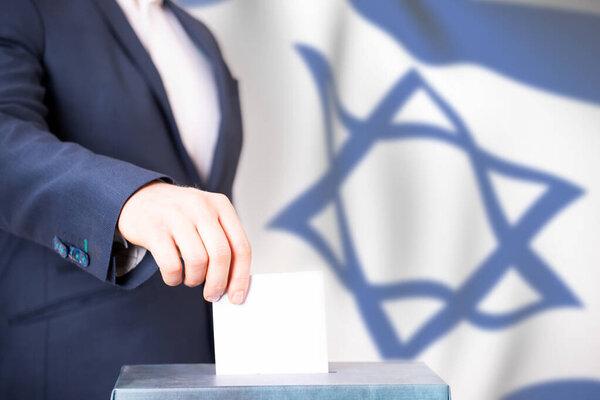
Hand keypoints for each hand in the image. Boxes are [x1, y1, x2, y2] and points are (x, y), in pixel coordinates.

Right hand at [117, 181, 250, 303]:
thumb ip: (223, 243)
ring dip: (195, 279)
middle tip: (212, 294)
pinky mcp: (154, 229)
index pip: (241, 246)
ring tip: (190, 278)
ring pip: (198, 261)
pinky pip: (171, 265)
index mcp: (221, 205)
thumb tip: (235, 282)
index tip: (237, 296)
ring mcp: (177, 216)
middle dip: (218, 283)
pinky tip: (173, 275)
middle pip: (221, 255)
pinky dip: (174, 278)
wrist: (139, 197)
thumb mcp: (207, 218)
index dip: (241, 276)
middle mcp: (201, 207)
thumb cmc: (179, 215)